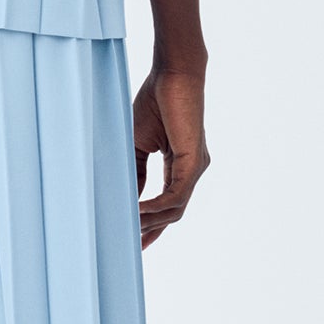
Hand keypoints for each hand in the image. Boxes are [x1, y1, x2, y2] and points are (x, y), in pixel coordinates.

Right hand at [134, 63, 207, 248]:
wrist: (172, 75)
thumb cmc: (155, 101)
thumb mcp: (138, 143)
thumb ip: (135, 171)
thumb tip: (130, 197)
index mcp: (180, 165)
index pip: (168, 203)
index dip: (152, 223)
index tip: (133, 238)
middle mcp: (192, 170)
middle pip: (174, 213)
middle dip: (153, 231)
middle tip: (133, 248)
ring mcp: (195, 168)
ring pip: (175, 209)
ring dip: (151, 221)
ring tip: (128, 227)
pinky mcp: (193, 162)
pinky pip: (176, 196)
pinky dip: (156, 207)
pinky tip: (138, 212)